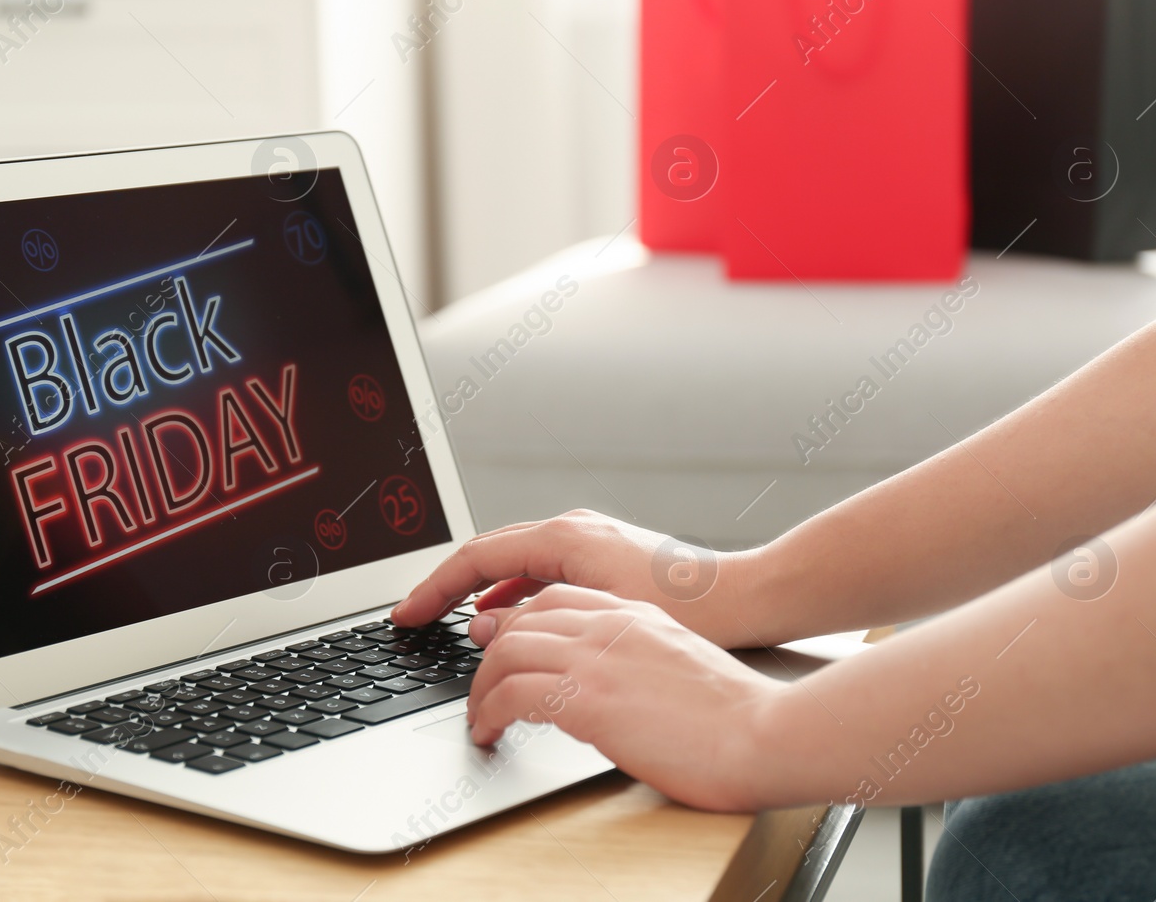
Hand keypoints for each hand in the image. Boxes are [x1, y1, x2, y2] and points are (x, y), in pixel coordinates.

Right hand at [390, 510, 749, 646]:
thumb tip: (482, 626)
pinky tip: (507, 621)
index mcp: (565, 537)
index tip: (406, 616)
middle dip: (448, 587)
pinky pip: (539, 571)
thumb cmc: (688, 607)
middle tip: (415, 618)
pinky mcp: (603, 555)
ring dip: (481, 592)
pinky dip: (513, 594)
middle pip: (489, 554)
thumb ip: (533, 620)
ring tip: (453, 625)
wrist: (748, 597)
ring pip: (514, 563)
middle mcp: (573, 529)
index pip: (477, 558)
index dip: (434, 588)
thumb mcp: (599, 617)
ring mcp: (588, 539)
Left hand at [464, 585, 780, 810]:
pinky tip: (488, 732)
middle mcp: (610, 624)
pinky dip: (487, 712)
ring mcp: (596, 657)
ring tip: (479, 716)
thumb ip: (635, 659)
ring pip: (505, 651)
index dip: (516, 621)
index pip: (553, 598)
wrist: (764, 734)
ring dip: (481, 687)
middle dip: (488, 654)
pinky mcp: (587, 696)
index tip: (500, 646)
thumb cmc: (734, 715)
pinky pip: (511, 693)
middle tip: (480, 688)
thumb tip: (607, 682)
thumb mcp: (677, 667)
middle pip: (520, 620)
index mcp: (634, 614)